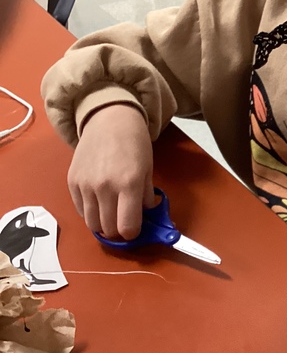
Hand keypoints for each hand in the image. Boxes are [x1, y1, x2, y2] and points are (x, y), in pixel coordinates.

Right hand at [67, 104, 154, 239]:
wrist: (109, 119)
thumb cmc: (134, 143)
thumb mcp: (148, 169)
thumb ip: (146, 196)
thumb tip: (145, 216)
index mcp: (129, 184)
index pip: (127, 226)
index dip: (133, 232)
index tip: (135, 228)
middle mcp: (105, 187)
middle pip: (108, 229)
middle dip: (118, 230)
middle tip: (123, 220)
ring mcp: (86, 185)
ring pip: (92, 223)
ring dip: (103, 224)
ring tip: (111, 213)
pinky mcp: (72, 182)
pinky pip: (80, 210)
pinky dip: (90, 212)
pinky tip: (99, 202)